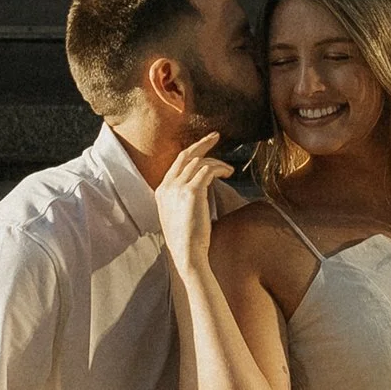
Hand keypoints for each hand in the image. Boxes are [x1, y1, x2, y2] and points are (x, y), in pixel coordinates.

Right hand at [155, 131, 233, 280]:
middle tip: (216, 136)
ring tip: (229, 169)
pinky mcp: (191, 191)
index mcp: (161, 191)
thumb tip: (201, 185)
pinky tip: (228, 173)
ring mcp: (178, 187)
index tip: (204, 147)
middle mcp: (167, 186)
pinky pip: (208, 170)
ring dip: (217, 162)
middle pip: (186, 155)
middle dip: (202, 143)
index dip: (192, 152)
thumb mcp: (177, 215)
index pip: (177, 163)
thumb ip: (182, 198)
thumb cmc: (187, 240)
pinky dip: (220, 169)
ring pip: (200, 162)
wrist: (186, 254)